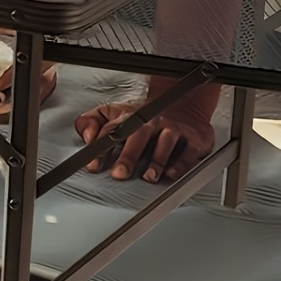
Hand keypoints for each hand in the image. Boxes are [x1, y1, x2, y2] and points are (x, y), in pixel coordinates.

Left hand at [75, 86, 217, 183]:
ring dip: (156, 161)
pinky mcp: (194, 139)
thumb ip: (93, 122)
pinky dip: (180, 164)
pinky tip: (171, 174)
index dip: (101, 148)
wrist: (183, 103)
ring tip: (148, 177)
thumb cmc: (144, 117)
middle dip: (128, 155)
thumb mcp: (114, 113)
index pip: (112, 130)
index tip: (93, 165)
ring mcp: (173, 129)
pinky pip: (188, 152)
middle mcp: (151, 121)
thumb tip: (86, 135)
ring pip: (165, 142)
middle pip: (138, 135)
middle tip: (120, 173)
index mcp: (130, 117)